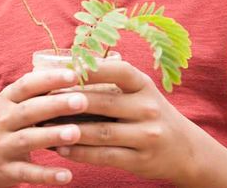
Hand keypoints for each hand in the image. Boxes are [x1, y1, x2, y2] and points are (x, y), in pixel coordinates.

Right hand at [0, 68, 89, 186]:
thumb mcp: (5, 104)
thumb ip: (31, 92)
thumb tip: (66, 70)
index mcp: (5, 101)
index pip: (26, 86)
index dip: (49, 79)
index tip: (73, 74)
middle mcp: (2, 121)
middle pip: (29, 111)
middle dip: (55, 105)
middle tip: (81, 100)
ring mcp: (2, 146)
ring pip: (27, 140)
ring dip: (51, 136)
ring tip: (76, 132)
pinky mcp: (5, 171)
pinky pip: (27, 173)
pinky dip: (46, 175)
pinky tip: (67, 175)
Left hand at [55, 60, 203, 182]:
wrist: (185, 149)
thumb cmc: (147, 112)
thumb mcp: (138, 90)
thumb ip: (108, 79)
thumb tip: (62, 66)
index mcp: (144, 85)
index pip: (118, 71)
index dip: (91, 69)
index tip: (63, 68)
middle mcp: (148, 107)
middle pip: (103, 102)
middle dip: (69, 101)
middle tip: (41, 101)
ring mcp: (146, 135)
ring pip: (100, 132)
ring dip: (68, 130)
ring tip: (43, 128)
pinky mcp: (141, 160)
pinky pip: (104, 156)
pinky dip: (80, 152)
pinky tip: (60, 148)